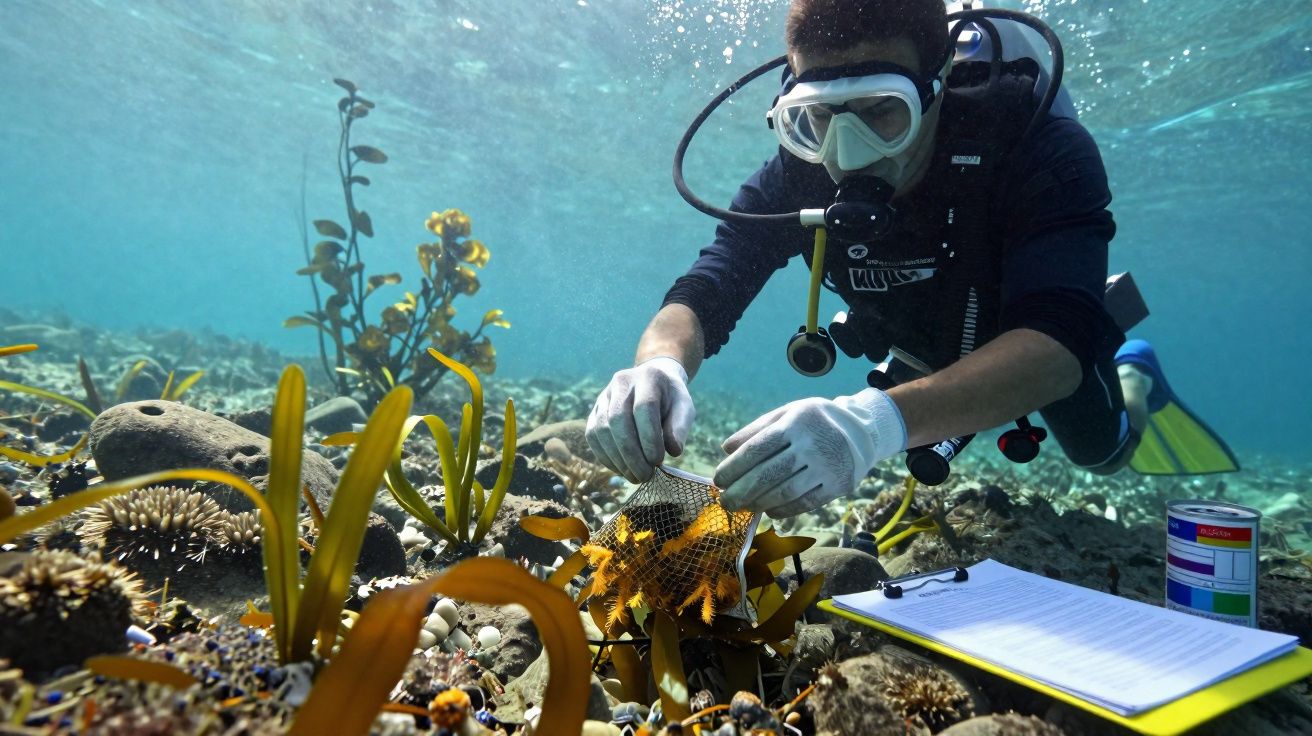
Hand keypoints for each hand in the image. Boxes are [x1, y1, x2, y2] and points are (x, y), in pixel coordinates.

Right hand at [586, 356, 694, 482]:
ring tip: (635, 476)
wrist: (654, 384)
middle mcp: (621, 382)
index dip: (649, 438)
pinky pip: (593, 436)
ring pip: (603, 429)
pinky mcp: (594, 411)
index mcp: (648, 377)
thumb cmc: (671, 400)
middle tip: (645, 475)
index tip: (658, 461)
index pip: (644, 407)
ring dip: (618, 459)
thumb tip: (673, 450)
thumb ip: (680, 427)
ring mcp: (604, 396)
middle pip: (618, 420)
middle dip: (631, 453)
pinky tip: (621, 469)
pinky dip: (606, 457)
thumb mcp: (684, 408)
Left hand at [714, 388, 905, 517]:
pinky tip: (769, 510)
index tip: (718, 480)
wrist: (861, 431)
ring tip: (744, 507)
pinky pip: (805, 503)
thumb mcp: (786, 414)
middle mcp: (811, 445)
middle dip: (741, 492)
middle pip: (768, 474)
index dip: (734, 467)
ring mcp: (826, 467)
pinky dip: (783, 510)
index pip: (757, 449)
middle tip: (725, 503)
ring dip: (759, 503)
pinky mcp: (838, 485)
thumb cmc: (813, 422)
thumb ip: (756, 429)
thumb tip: (726, 449)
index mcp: (795, 423)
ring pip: (785, 492)